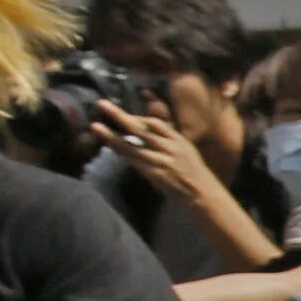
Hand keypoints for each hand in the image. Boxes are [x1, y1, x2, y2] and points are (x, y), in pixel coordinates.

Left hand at [91, 102, 219, 207]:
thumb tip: (151, 133)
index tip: (125, 115)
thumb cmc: (195, 175)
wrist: (205, 196)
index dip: (138, 117)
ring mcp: (162, 160)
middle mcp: (170, 147)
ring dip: (112, 135)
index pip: (156, 123)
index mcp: (179, 140)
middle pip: (141, 128)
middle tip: (102, 104)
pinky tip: (108, 145)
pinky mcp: (156, 174)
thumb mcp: (187, 152)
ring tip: (95, 126)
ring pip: (133, 145)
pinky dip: (121, 152)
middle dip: (120, 116)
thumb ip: (170, 141)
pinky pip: (134, 161)